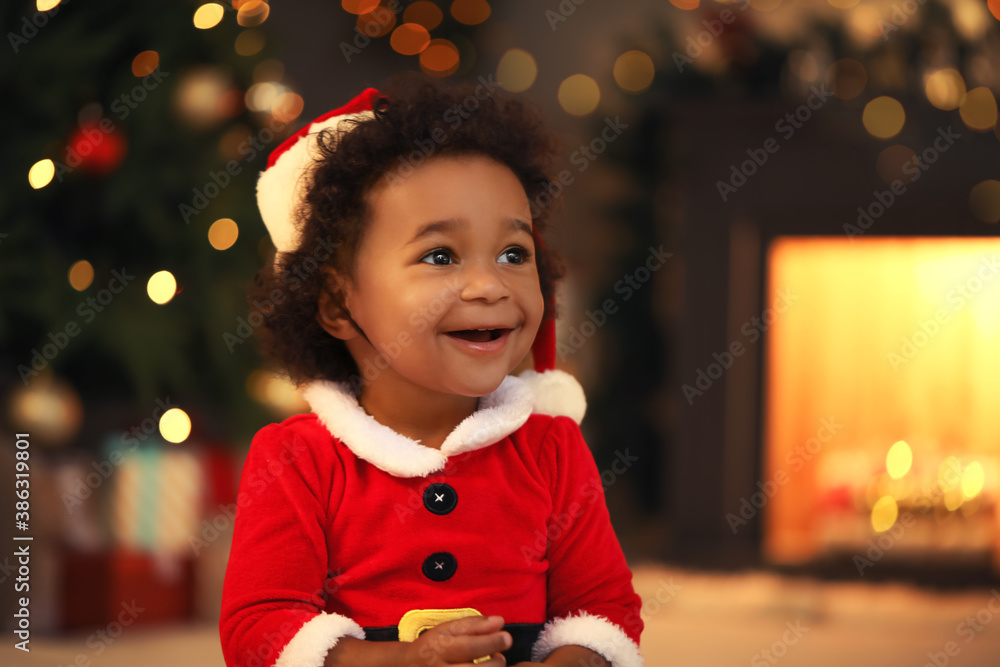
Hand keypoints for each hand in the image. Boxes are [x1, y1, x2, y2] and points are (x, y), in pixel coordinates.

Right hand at [398, 614, 512, 665]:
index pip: (470, 647)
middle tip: (500, 656)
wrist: (409, 666)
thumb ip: (474, 625)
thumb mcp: (448, 629)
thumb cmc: (433, 645)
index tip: (507, 638)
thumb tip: (500, 621)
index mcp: (439, 648)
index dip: (492, 642)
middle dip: (495, 663)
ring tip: (493, 663)